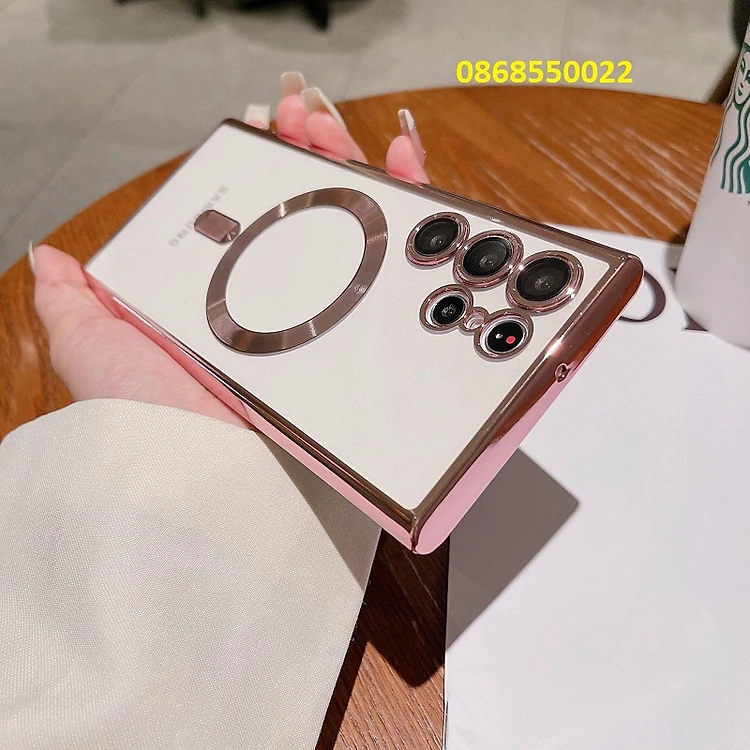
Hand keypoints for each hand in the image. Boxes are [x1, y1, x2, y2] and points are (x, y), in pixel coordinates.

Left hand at [33, 75, 428, 426]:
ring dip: (357, 168)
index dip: (270, 170)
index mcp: (232, 305)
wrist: (204, 474)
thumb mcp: (93, 344)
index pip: (263, 221)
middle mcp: (286, 313)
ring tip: (335, 130)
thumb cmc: (148, 410)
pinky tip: (400, 164)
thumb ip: (75, 301)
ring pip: (363, 232)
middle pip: (316, 218)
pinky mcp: (371, 346)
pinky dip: (416, 212)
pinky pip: (405, 270)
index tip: (270, 127)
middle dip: (314, 156)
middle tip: (304, 117)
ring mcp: (333, 327)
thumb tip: (53, 257)